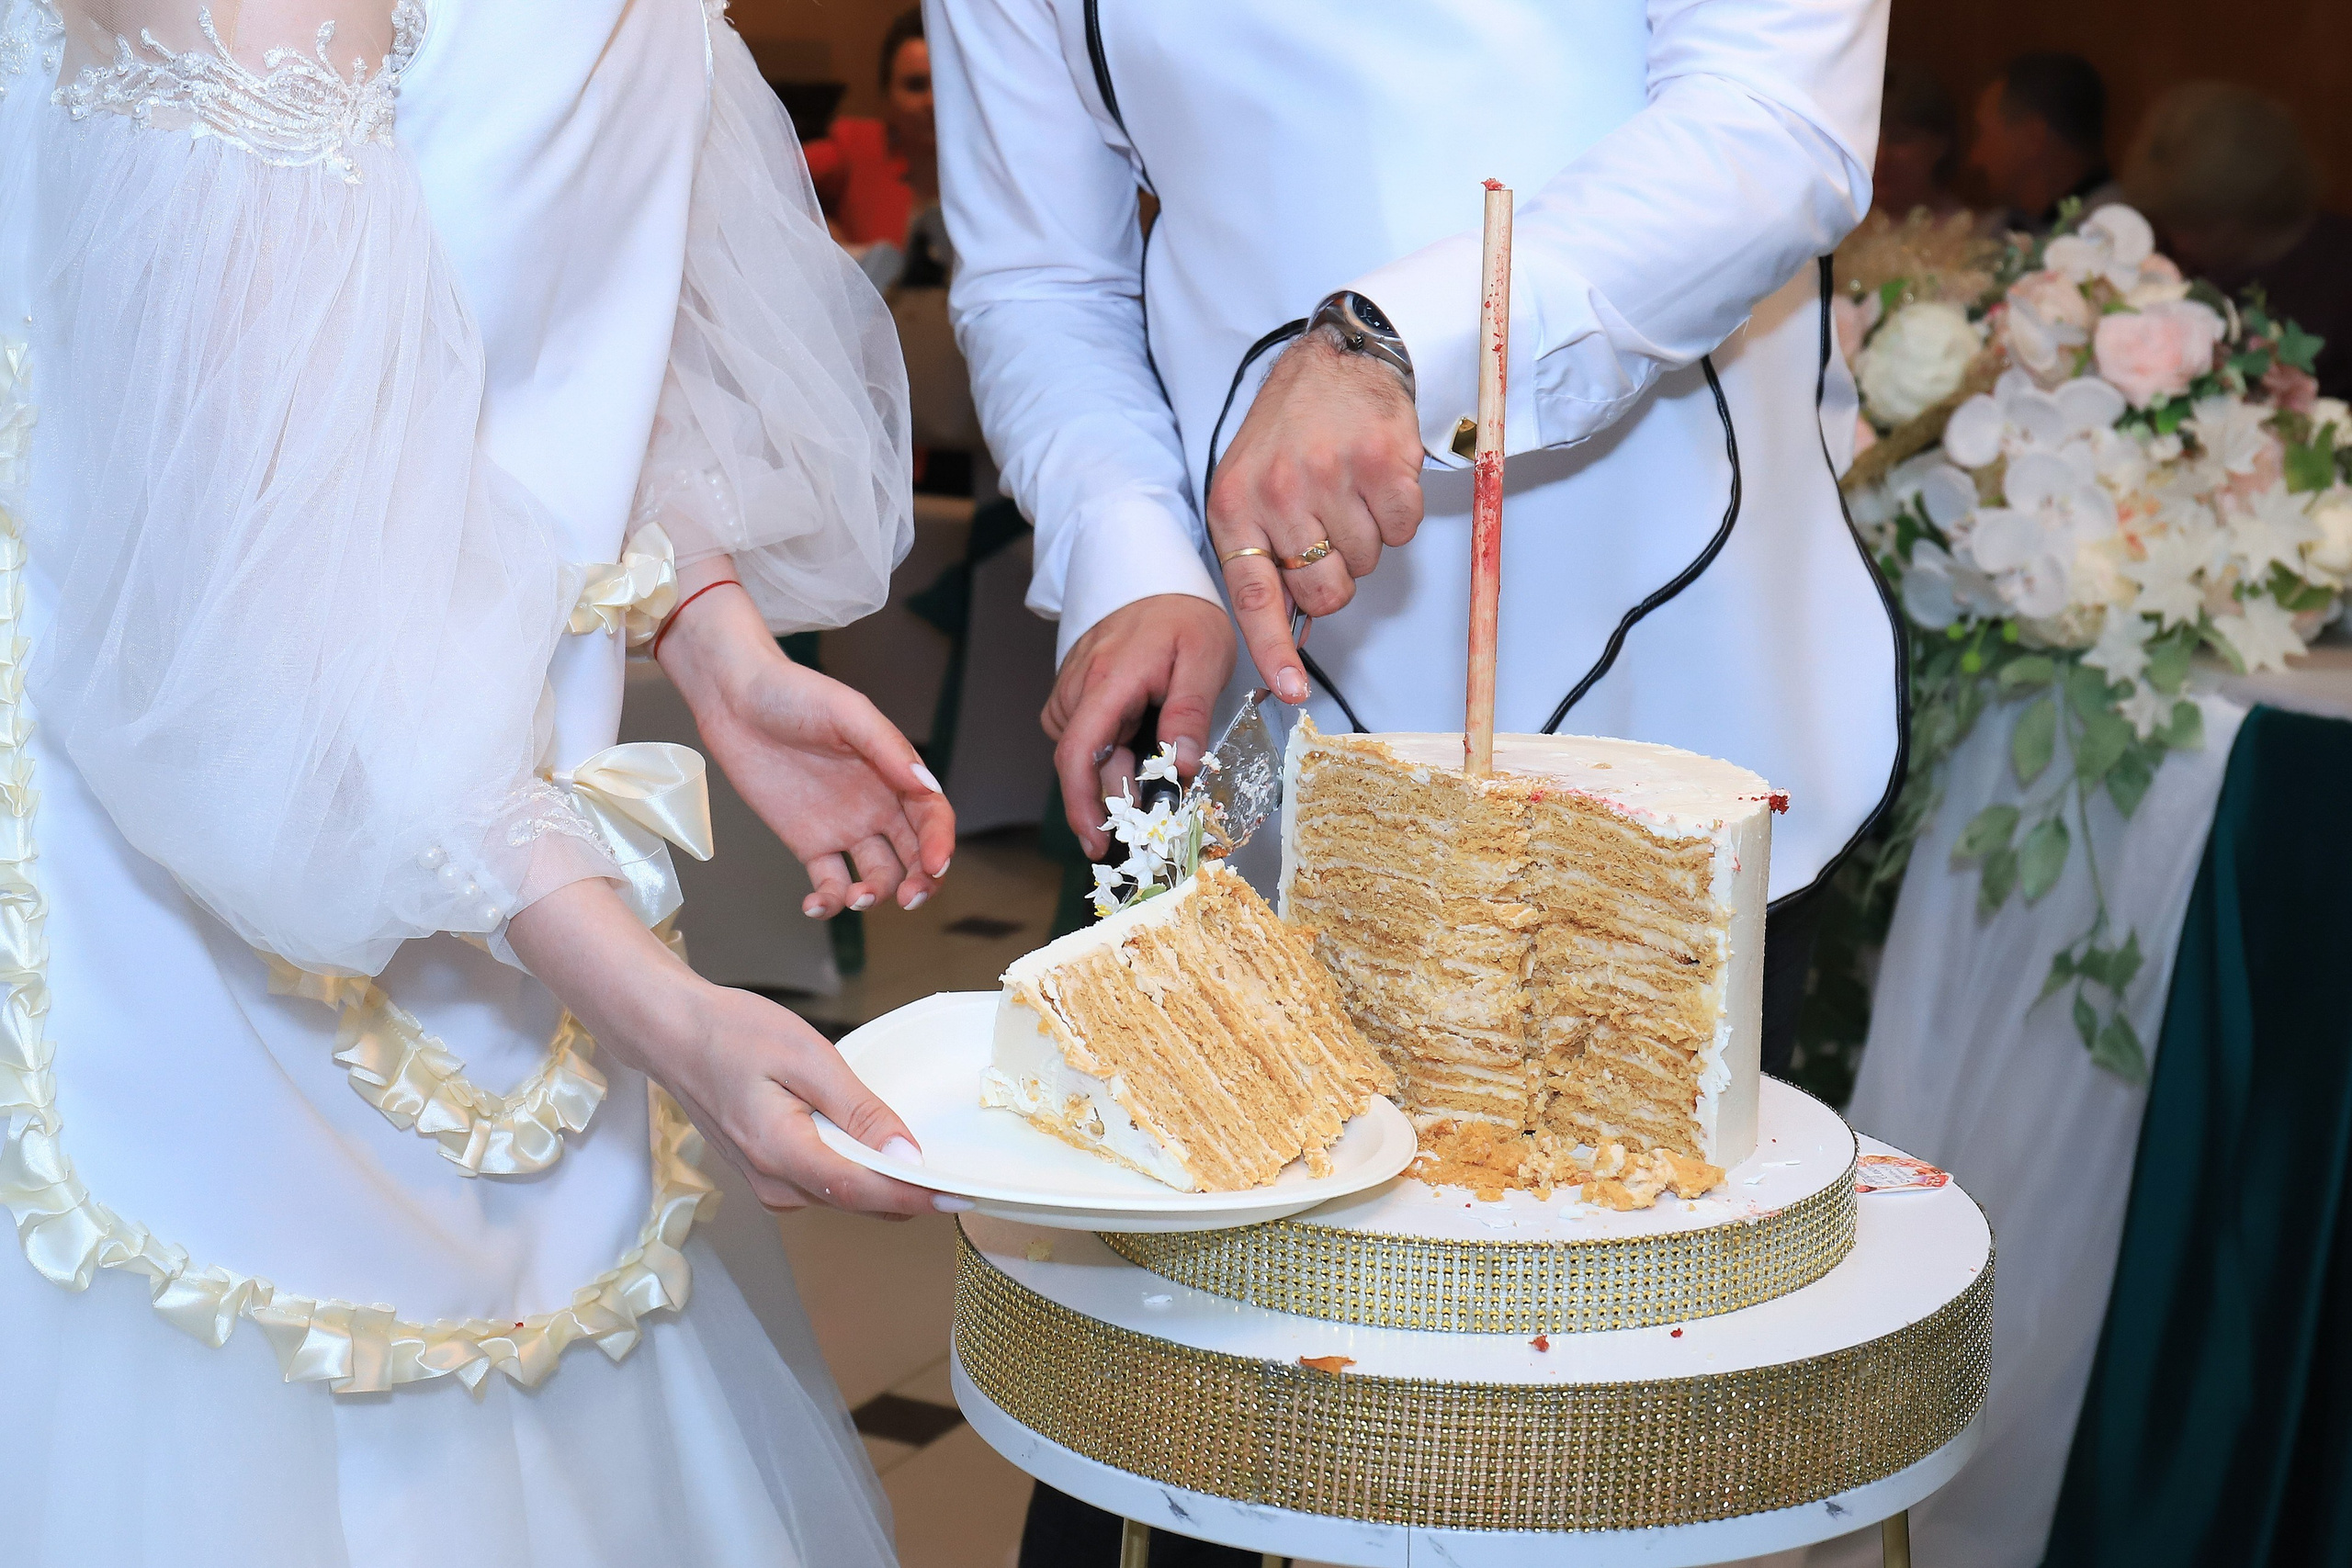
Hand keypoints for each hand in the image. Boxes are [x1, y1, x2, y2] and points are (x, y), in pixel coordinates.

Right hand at [509, 881, 953, 1215]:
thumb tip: (907, 1155)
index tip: (962, 1195)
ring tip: (928, 1157)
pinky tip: (876, 1145)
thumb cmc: (734, 1034)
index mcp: (782, 1155)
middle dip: (909, 1192)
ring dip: (885, 1184)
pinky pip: (826, 1184)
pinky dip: (858, 1172)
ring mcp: (768, 1184)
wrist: (673, 1033)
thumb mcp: (808, 1058)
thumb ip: (859, 1110)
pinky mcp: (768, 1175)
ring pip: (845, 1197)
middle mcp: (774, 1184)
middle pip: (859, 1202)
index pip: (865, 1193)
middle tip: (959, 1172)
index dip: (918, 1198)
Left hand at [658, 568, 953, 917]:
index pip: (932, 817)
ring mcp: (844, 827)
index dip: (940, 843)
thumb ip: (887, 748)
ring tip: (855, 897)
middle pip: (915, 855)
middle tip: (910, 899)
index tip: (935, 865)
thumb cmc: (793, 693)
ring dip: (875, 895)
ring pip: (878, 875)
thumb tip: (927, 785)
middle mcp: (877, 805)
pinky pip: (829, 883)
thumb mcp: (846, 712)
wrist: (734, 700)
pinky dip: (829, 902)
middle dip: (921, 882)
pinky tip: (815, 905)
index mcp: (895, 773)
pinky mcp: (809, 843)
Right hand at [1043, 594, 1234, 857]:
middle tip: (1160, 808)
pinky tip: (1139, 739)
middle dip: (1118, 795)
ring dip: (1119, 771)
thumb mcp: (1204, 658)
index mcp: (1107, 682)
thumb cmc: (1182, 615)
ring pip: (1086, 755)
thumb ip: (1190, 712)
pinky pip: (1087, 739)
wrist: (1154, 577)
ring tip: (1158, 754)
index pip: (1078, 754)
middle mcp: (1077, 689)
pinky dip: (1112, 753)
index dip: (1083, 805)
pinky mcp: (1073, 697)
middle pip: (1085, 764)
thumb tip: (1182, 768)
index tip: (1099, 840)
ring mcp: (1070, 693)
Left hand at [1206, 329, 1423, 700]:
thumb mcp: (1248, 483)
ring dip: (1366, 539)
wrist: (1339, 359)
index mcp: (1236, 504)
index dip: (1273, 648)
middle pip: (1324, 592)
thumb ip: (1260, 551)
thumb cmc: (1292, 429)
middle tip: (1330, 529)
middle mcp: (1279, 492)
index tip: (1290, 689)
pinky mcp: (1382, 463)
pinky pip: (1401, 532)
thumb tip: (1287, 629)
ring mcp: (1331, 476)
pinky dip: (1397, 515)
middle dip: (1334, 577)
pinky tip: (1376, 480)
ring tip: (1349, 491)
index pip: (1253, 596)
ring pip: (1366, 564)